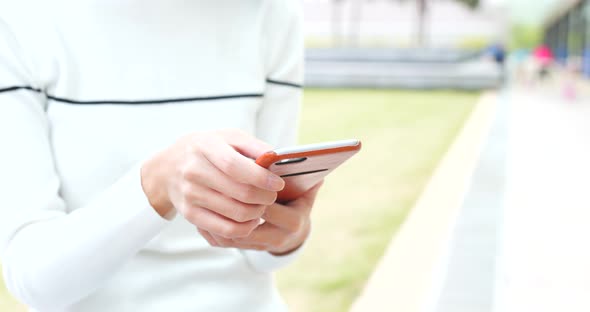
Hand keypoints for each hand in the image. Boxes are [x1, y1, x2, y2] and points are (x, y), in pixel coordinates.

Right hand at [141, 129, 284, 238]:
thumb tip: (276, 159)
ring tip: (263, 205)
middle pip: (240, 193)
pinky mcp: (190, 214)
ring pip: (237, 213)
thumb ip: (254, 146)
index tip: (278, 183)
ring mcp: (190, 195)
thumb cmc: (208, 150)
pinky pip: (226, 230)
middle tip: (273, 195)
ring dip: (258, 212)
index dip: (261, 177)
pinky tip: (252, 219)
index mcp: (205, 147)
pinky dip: (246, 228)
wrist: (169, 167)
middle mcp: (194, 171)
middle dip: (265, 197)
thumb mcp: (228, 137)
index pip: (235, 166)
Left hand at [198, 182, 322, 254]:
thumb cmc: (296, 204)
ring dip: (219, 215)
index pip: (269, 207)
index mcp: (294, 220)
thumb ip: (307, 178)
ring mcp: (260, 246)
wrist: (291, 233)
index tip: (239, 174)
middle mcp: (278, 238)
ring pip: (232, 235)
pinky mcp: (246, 250)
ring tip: (209, 193)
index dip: (252, 191)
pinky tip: (207, 206)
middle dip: (232, 203)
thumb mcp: (304, 191)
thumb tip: (315, 165)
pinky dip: (213, 225)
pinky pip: (224, 241)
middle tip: (217, 181)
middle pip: (248, 223)